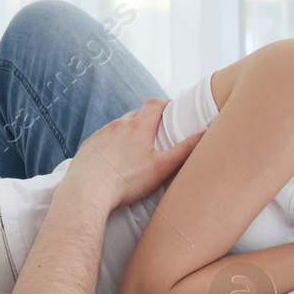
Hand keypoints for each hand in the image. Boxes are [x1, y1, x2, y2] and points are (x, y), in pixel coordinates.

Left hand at [63, 99, 203, 208]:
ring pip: (118, 126)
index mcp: (138, 126)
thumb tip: (206, 133)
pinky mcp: (88, 146)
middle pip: (136, 114)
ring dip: (128, 132)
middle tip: (156, 131)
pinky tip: (114, 159)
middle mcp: (118, 125)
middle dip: (147, 119)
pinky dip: (111, 144)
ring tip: (135, 148)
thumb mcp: (161, 167)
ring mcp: (101, 134)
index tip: (172, 108)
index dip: (165, 103)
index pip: (154, 104)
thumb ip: (184, 150)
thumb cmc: (127, 181)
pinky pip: (103, 139)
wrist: (86, 191)